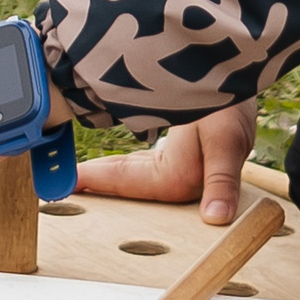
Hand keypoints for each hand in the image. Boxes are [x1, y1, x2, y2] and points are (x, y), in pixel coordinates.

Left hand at [76, 102, 258, 224]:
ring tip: (72, 176)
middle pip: (126, 184)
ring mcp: (176, 167)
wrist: (241, 81)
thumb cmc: (232, 107)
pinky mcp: (177, 155)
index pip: (131, 183)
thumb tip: (217, 219)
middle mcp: (178, 179)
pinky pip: (139, 166)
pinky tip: (101, 168)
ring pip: (130, 176)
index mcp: (184, 179)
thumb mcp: (226, 140)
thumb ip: (221, 181)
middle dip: (95, 185)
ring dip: (104, 176)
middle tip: (58, 183)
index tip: (70, 183)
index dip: (100, 183)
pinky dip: (119, 167)